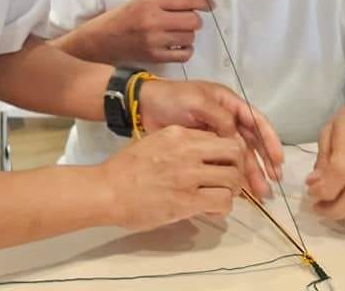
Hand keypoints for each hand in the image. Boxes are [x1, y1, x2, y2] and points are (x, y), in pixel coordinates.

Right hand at [84, 0, 208, 64]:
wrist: (100, 40)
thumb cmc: (121, 17)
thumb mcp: (140, 1)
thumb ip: (165, 1)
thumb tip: (196, 4)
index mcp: (149, 2)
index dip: (203, 1)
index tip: (209, 5)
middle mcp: (153, 21)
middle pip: (193, 21)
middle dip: (195, 20)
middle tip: (186, 20)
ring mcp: (154, 41)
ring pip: (190, 37)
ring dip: (188, 34)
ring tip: (177, 33)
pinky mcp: (155, 57)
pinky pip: (184, 54)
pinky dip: (185, 49)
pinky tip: (177, 45)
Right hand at [98, 126, 247, 230]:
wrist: (106, 190)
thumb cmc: (125, 169)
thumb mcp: (154, 143)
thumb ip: (179, 146)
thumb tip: (201, 156)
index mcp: (178, 134)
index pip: (219, 136)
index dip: (227, 152)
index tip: (223, 164)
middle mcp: (187, 150)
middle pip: (234, 151)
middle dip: (238, 166)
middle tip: (230, 180)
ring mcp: (188, 175)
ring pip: (233, 178)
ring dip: (232, 190)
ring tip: (221, 197)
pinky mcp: (187, 200)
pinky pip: (222, 201)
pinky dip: (223, 207)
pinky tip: (212, 210)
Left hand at [137, 79, 283, 196]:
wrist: (144, 106)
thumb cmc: (172, 98)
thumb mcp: (197, 101)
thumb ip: (220, 118)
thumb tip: (236, 140)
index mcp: (228, 103)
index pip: (256, 121)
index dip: (269, 140)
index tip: (278, 161)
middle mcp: (226, 119)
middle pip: (251, 142)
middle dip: (263, 162)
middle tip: (272, 183)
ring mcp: (215, 134)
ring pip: (239, 155)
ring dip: (250, 172)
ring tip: (259, 193)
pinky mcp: (203, 148)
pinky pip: (223, 162)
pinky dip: (232, 175)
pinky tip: (238, 190)